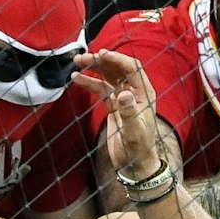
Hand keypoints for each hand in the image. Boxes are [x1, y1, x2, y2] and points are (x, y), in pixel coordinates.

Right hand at [74, 49, 162, 177]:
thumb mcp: (133, 131)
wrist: (134, 165)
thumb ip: (128, 113)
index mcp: (144, 93)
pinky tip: (76, 79)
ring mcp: (123, 98)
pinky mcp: (113, 106)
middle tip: (82, 58)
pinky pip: (100, 89)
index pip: (131, 67)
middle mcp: (134, 92)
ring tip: (76, 64)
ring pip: (108, 77)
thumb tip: (123, 94)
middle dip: (100, 61)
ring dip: (93, 69)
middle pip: (117, 69)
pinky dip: (89, 82)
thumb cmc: (138, 149)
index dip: (116, 59)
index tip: (100, 53)